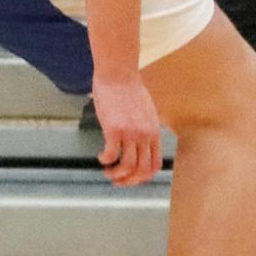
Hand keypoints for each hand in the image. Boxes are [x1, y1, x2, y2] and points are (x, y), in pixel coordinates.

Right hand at [91, 71, 163, 185]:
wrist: (118, 73)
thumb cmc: (129, 91)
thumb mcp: (147, 112)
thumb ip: (146, 128)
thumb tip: (141, 142)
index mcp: (154, 132)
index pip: (155, 165)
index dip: (142, 178)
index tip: (130, 178)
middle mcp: (145, 134)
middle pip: (142, 171)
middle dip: (128, 181)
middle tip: (116, 180)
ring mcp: (131, 132)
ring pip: (128, 167)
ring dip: (115, 175)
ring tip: (107, 171)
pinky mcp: (115, 128)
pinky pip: (111, 155)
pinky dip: (105, 160)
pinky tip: (101, 156)